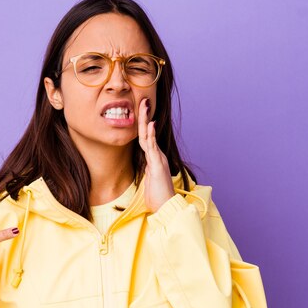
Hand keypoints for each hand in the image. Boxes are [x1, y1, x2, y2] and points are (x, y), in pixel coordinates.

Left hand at [137, 97, 174, 211]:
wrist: (167, 207)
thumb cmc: (157, 197)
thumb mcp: (148, 181)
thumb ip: (147, 173)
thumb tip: (144, 169)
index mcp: (154, 159)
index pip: (146, 138)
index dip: (142, 125)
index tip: (141, 112)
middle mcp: (157, 156)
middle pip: (147, 133)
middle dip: (144, 116)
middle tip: (143, 100)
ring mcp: (158, 159)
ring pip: (148, 136)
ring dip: (145, 120)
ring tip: (143, 106)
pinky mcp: (158, 165)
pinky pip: (152, 147)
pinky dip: (150, 135)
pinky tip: (149, 124)